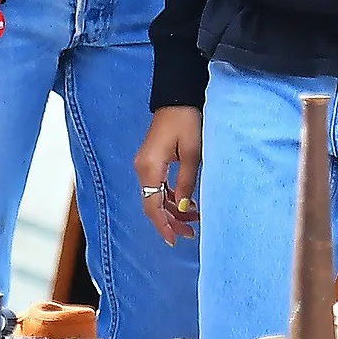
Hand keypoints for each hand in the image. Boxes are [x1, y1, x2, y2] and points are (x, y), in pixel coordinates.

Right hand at [135, 107, 202, 244]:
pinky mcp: (152, 160)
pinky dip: (171, 197)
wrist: (178, 97)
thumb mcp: (192, 154)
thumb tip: (183, 208)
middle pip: (152, 203)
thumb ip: (186, 183)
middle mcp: (143, 168)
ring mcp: (146, 164)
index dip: (163, 225)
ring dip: (173, 209)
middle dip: (170, 221)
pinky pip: (158, 186)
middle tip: (191, 233)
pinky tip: (187, 203)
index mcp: (149, 168)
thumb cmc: (187, 122)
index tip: (175, 241)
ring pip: (156, 196)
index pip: (152, 206)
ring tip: (194, 219)